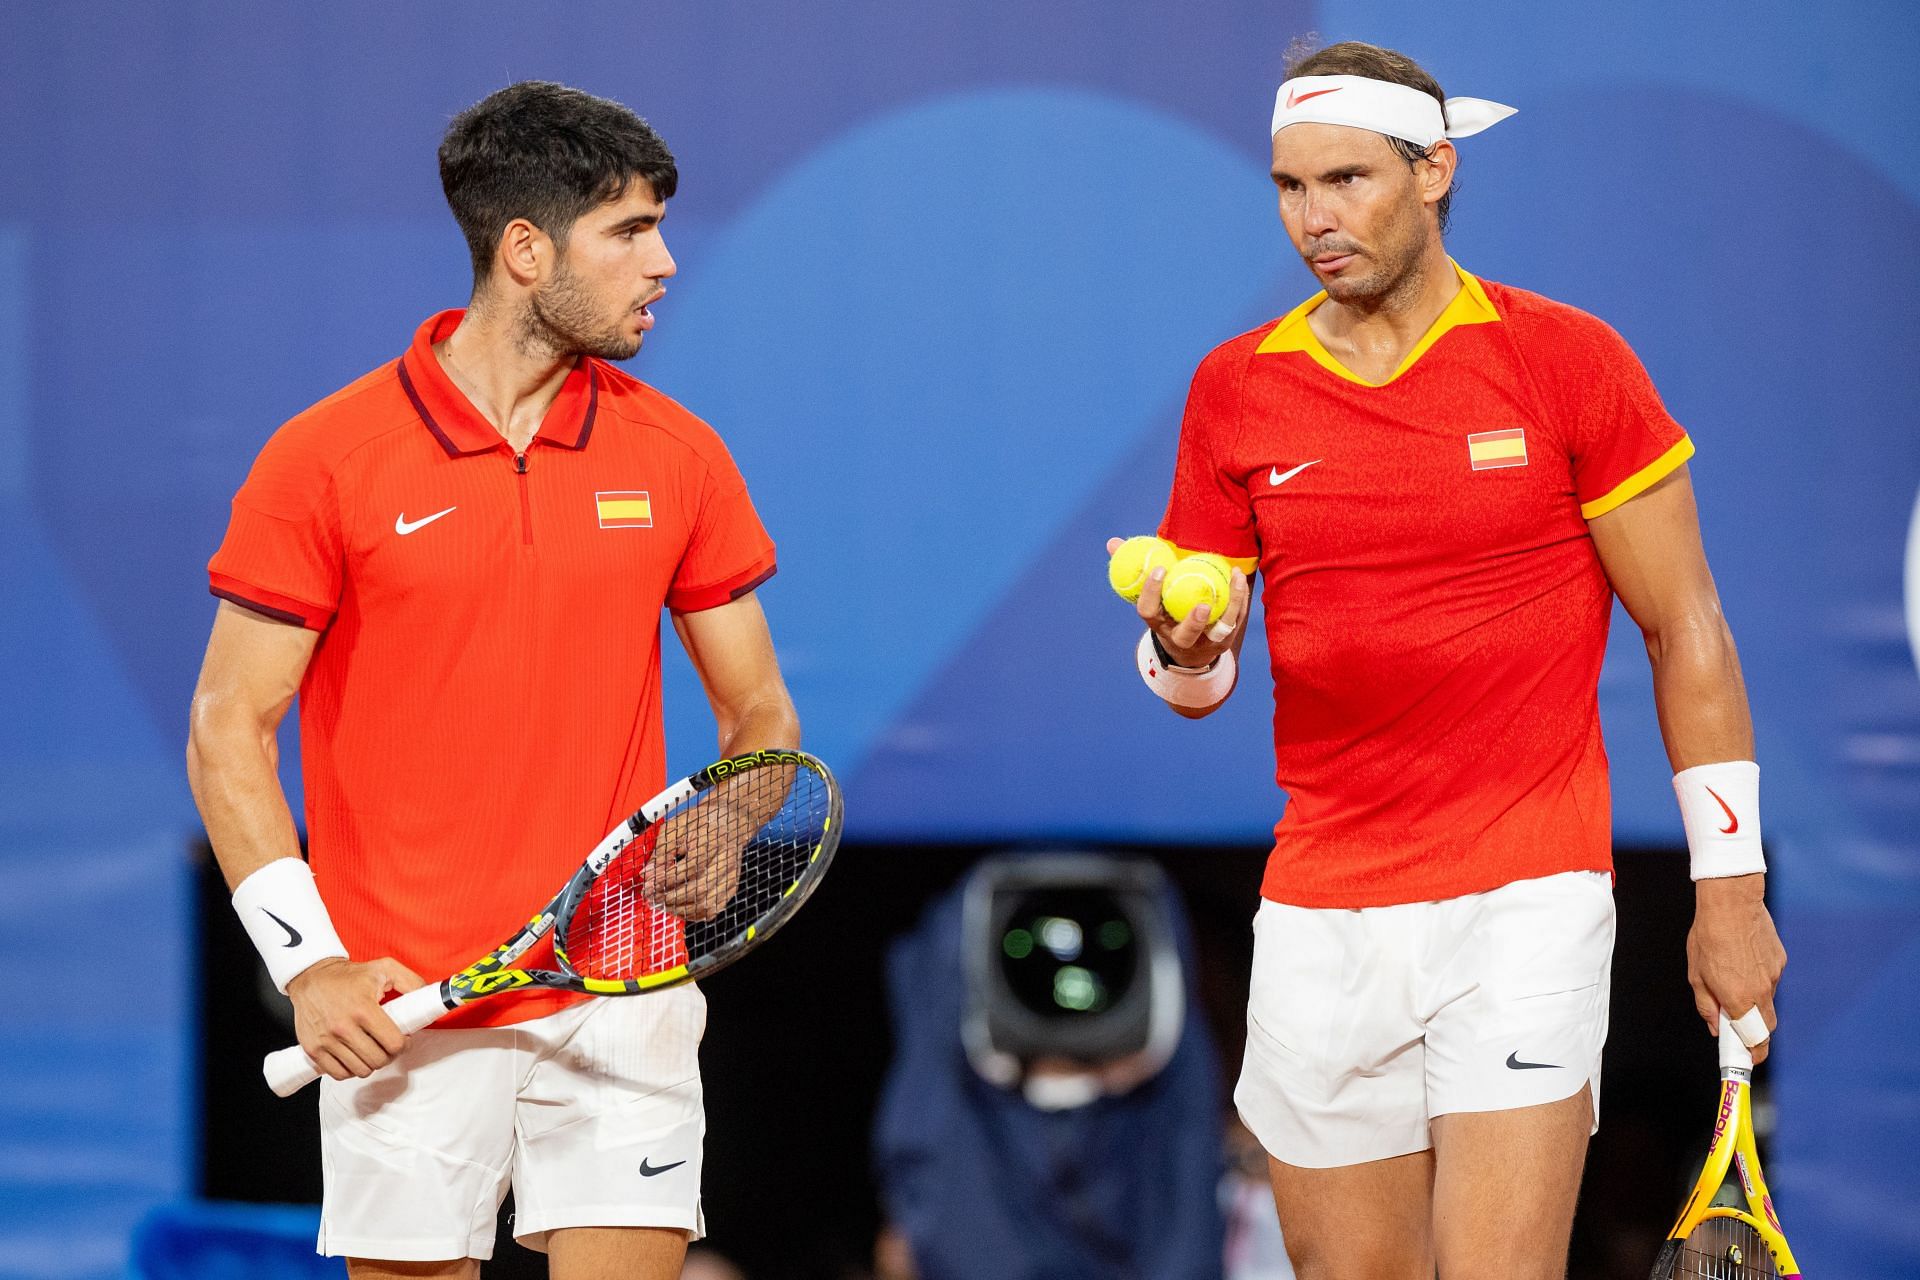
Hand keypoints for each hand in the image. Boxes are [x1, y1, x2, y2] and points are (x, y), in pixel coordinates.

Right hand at [286, 955, 426, 1080]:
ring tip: (371, 1050)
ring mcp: (326, 1041)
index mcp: (363, 1009)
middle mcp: (343, 1027)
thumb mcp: (384, 968)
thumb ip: (411, 981)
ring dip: (370, 1064)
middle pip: (378, 1060)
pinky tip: (354, 1056)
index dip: (404, 1045)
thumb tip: (429, 995)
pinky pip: (338, 1074)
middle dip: (389, 1055)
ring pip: (360, 1071)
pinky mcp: (312, 1049)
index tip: (403, 1040)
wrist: (310, 977)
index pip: (393, 1044)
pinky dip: (350, 1070)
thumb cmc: (348, 975)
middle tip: (388, 1046)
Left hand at [643, 799, 750, 921]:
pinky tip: (677, 906)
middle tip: (651, 896)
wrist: (729, 821)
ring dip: (679, 909)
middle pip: (699, 890)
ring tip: (661, 902)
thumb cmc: (701, 822)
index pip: (690, 868)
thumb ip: (661, 851)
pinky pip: (711, 911)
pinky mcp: (731, 888)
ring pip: (706, 905)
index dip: (665, 879)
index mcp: (712, 841)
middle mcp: (726, 861)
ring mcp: (731, 877)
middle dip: (670, 898)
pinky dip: (691, 913)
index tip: (648, 883)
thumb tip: (647, 874)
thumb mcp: (676, 827)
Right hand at [1106, 537, 1252, 668]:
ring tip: (1234, 577)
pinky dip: (1240, 599)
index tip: (1159, 568)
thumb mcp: (1150, 592)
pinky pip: (1235, 620)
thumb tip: (1112, 542)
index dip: (1151, 592)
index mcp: (1157, 624)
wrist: (1190, 648)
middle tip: (1202, 604)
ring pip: (1220, 628)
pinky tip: (1239, 577)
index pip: (1148, 612)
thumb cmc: (1165, 609)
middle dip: (1193, 622)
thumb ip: (1133, 567)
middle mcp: (1179, 638)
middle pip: (1185, 635)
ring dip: (1230, 604)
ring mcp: (1204, 642)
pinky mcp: (1224, 640)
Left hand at [1686, 874, 1786, 1063]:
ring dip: (1753, 1001)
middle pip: (1766, 1025)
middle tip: (1737, 1028)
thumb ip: (1707, 1006)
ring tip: (1731, 979)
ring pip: (1767, 1000)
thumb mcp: (1696, 975)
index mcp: (1740, 999)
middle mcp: (1762, 991)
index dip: (1752, 1054)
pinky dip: (1758, 978)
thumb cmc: (1708, 938)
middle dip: (1754, 1032)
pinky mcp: (1780, 960)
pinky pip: (1770, 978)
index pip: (1755, 1040)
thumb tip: (1715, 1027)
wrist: (1732, 903)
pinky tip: (1742, 960)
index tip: (1747, 1060)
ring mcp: (1775, 975)